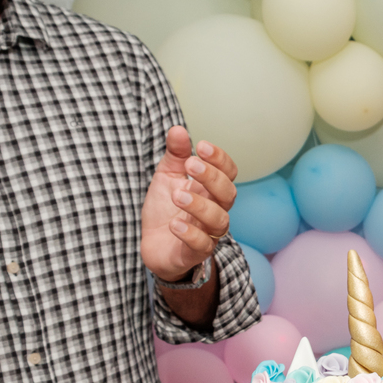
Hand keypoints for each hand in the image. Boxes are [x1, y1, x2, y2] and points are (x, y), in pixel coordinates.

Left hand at [141, 126, 237, 281]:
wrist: (153, 246)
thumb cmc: (165, 210)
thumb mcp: (167, 177)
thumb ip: (175, 155)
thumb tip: (178, 130)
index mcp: (211, 190)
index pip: (228, 172)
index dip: (220, 159)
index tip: (201, 146)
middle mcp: (215, 210)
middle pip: (229, 194)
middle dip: (212, 178)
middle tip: (191, 165)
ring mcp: (208, 232)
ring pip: (219, 220)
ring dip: (200, 206)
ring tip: (177, 196)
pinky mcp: (195, 253)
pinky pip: (202, 245)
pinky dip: (190, 234)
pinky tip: (174, 224)